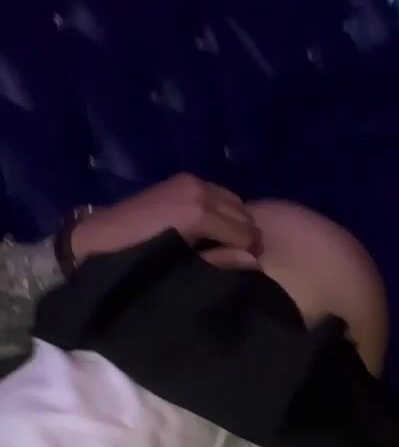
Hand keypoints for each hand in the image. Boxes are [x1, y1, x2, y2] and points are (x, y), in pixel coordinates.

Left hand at [72, 173, 261, 266]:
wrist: (97, 239)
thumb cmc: (138, 262)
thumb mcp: (182, 268)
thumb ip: (218, 262)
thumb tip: (253, 261)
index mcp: (199, 213)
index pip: (245, 233)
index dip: (248, 253)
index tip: (244, 267)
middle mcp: (199, 190)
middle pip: (243, 214)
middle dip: (244, 235)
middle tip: (235, 256)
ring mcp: (190, 182)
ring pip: (233, 201)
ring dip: (233, 221)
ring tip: (222, 242)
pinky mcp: (182, 179)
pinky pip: (217, 193)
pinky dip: (221, 209)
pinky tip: (209, 226)